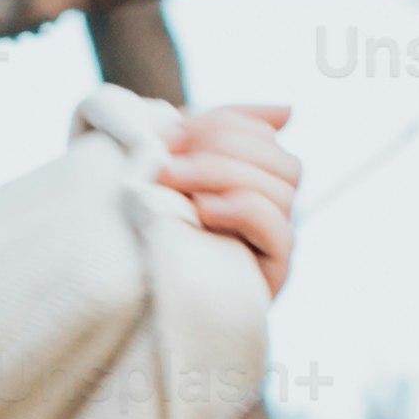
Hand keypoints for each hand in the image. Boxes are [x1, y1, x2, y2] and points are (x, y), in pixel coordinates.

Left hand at [152, 103, 300, 296]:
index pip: (262, 133)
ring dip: (221, 173)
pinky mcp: (272, 275)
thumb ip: (211, 135)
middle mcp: (273, 209)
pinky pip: (280, 231)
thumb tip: (289, 111)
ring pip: (282, 189)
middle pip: (280, 159)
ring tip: (171, 180)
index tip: (165, 134)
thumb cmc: (148, 234)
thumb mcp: (174, 176)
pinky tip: (202, 211)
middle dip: (219, 146)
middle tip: (165, 159)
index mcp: (252, 178)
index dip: (219, 123)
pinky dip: (242, 209)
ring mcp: (275, 243)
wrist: (130, 308)